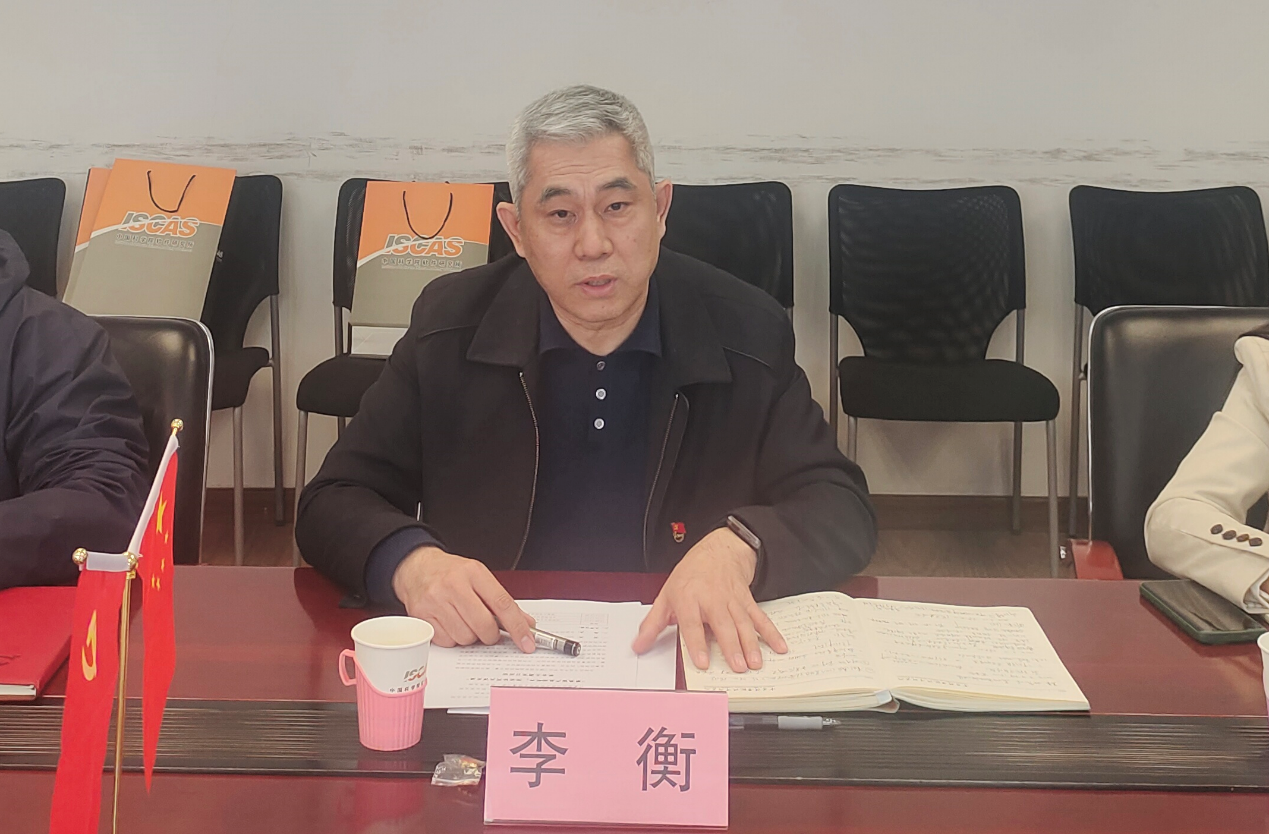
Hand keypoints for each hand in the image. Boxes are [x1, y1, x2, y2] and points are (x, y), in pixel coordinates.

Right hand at [391, 546, 536, 650]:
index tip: (527, 642)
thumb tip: (525, 624)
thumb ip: (501, 601)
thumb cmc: (450, 573)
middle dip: (491, 635)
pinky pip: (447, 642)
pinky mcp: (422, 615)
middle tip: (488, 631)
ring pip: (465, 637)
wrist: (416, 567)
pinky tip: (450, 624)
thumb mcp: (478, 577)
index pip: (502, 604)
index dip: (518, 627)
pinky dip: (453, 639)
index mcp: (473, 573)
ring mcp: (435, 601)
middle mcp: (453, 585)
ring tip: (465, 622)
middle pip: (484, 625)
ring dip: (470, 637)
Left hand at [631, 528, 786, 671]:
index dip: (697, 644)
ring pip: (743, 623)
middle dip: (731, 647)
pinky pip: (760, 618)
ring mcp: (732, 600)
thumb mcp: (666, 596)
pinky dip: (771, 633)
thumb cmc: (690, 576)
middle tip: (738, 667)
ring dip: (751, 644)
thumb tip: (638, 646)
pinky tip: (779, 647)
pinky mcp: (747, 601)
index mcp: (688, 599)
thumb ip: (653, 624)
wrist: (718, 551)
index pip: (692, 624)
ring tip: (755, 663)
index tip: (702, 663)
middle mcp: (711, 599)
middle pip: (722, 625)